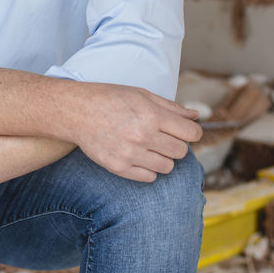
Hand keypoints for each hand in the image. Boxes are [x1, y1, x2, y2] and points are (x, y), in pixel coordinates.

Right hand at [70, 84, 201, 182]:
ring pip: (167, 167)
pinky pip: (149, 178)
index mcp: (152, 115)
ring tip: (149, 147)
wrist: (78, 112)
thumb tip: (195, 116)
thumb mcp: (142, 95)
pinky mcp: (119, 168)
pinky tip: (139, 156)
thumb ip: (171, 107)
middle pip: (181, 152)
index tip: (185, 131)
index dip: (191, 132)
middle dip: (176, 144)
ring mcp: (131, 154)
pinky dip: (148, 169)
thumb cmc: (110, 99)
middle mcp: (143, 136)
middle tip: (163, 137)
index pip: (191, 133)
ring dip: (163, 158)